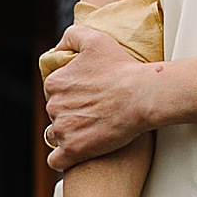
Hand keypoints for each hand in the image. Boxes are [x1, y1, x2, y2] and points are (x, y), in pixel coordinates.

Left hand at [42, 23, 156, 170]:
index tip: (88, 95)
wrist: (143, 95)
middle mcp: (53, 106)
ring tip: (88, 131)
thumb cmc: (122, 67)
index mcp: (55, 82)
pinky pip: (56, 160)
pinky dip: (64, 158)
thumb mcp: (96, 39)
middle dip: (69, 114)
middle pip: (55, 113)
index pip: (54, 92)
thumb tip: (56, 48)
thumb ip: (72, 36)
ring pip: (55, 136)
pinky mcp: (72, 150)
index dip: (70, 93)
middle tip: (93, 112)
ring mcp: (62, 129)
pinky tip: (78, 151)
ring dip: (67, 135)